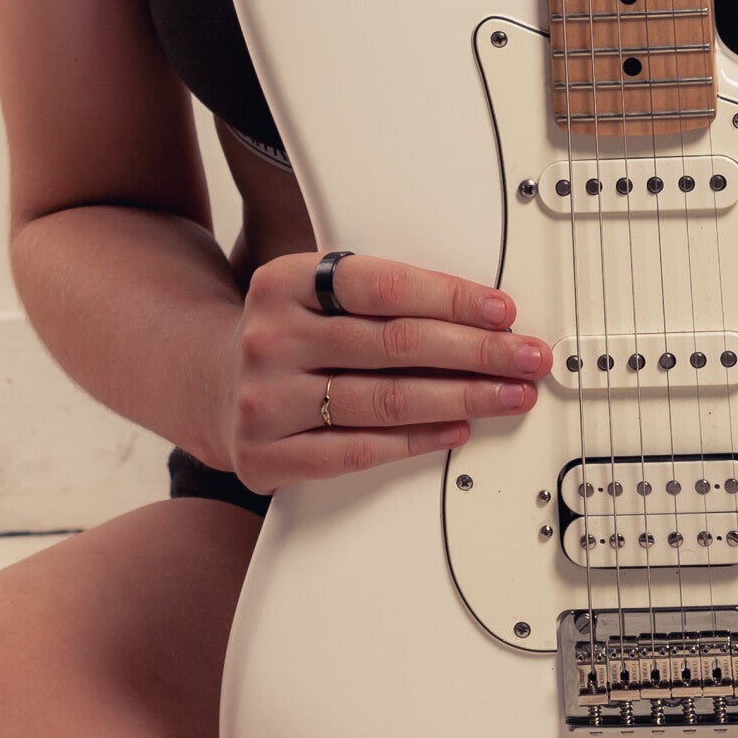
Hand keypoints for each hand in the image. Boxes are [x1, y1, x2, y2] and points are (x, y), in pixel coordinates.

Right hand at [222, 251, 549, 491]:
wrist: (211, 383)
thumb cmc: (290, 334)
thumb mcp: (316, 292)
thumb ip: (380, 294)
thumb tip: (481, 314)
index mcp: (285, 282)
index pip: (384, 286)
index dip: (451, 298)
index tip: (503, 311)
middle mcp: (271, 337)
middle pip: (395, 344)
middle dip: (476, 352)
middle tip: (526, 357)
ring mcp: (266, 400)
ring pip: (386, 401)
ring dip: (463, 399)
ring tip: (509, 396)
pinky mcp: (268, 456)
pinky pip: (360, 451)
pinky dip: (419, 441)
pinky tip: (457, 430)